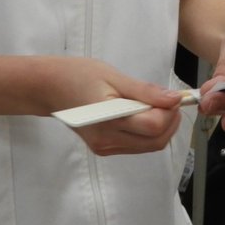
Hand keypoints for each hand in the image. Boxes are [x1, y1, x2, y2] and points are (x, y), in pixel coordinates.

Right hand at [51, 57, 184, 156]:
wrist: (50, 89)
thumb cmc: (78, 76)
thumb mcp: (114, 76)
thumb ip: (145, 91)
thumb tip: (173, 99)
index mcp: (109, 119)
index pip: (154, 126)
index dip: (170, 112)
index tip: (174, 95)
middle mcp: (108, 139)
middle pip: (156, 141)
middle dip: (171, 122)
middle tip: (170, 100)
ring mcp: (106, 147)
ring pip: (149, 146)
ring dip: (162, 128)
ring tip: (157, 104)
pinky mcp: (105, 149)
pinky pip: (137, 146)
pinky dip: (148, 132)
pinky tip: (143, 114)